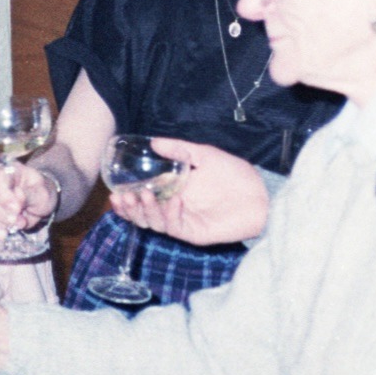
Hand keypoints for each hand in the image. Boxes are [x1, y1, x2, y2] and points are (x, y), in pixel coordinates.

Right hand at [0, 163, 57, 240]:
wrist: (40, 202)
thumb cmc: (40, 192)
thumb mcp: (42, 191)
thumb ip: (29, 196)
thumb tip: (14, 207)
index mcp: (6, 173)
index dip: (4, 196)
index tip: (17, 209)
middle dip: (5, 215)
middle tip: (22, 221)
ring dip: (1, 224)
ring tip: (18, 225)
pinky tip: (8, 232)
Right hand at [109, 139, 269, 245]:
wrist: (259, 193)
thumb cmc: (234, 173)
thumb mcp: (203, 155)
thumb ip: (179, 149)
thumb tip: (154, 141)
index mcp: (174, 191)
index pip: (144, 198)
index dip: (128, 197)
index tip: (116, 191)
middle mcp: (174, 207)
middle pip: (143, 214)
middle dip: (130, 207)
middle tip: (123, 197)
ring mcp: (183, 221)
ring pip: (154, 222)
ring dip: (144, 211)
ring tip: (141, 195)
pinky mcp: (193, 232)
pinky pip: (174, 226)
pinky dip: (169, 214)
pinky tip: (172, 200)